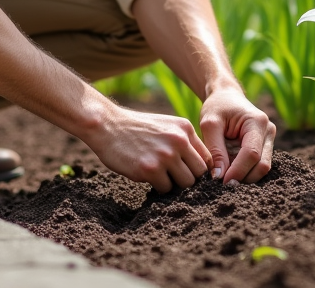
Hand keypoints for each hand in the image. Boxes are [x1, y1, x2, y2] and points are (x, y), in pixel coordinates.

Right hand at [83, 105, 211, 192]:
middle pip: (200, 174)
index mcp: (185, 129)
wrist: (107, 125)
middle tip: (172, 177)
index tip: (187, 173)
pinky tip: (146, 175)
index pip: (207, 158)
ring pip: (185, 184)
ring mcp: (166, 155)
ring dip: (173, 184)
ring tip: (159, 175)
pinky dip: (157, 187)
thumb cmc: (136, 129)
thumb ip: (183, 142)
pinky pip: (165, 188)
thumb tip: (202, 169)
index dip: (198, 169)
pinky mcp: (150, 169)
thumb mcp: (165, 127)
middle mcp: (179, 141)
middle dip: (188, 179)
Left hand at [199, 86, 274, 183]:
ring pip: (263, 168)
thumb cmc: (217, 107)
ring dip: (245, 177)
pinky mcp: (265, 146)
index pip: (252, 154)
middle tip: (223, 184)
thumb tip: (218, 177)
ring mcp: (269, 139)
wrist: (226, 96)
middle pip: (262, 165)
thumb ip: (214, 150)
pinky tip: (231, 172)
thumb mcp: (209, 124)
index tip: (222, 182)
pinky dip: (246, 171)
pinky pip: (259, 164)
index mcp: (256, 122)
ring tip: (225, 177)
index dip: (238, 171)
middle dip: (243, 177)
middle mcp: (268, 131)